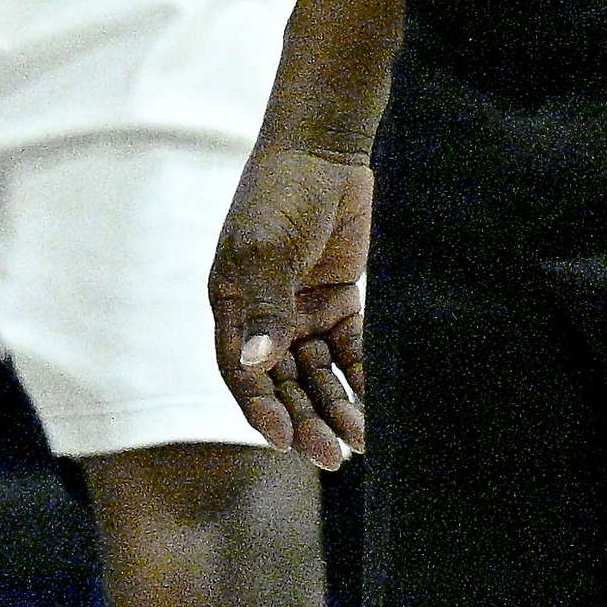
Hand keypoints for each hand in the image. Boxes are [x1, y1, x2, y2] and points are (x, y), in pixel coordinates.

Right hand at [211, 145, 372, 468]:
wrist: (324, 150)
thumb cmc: (280, 195)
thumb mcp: (266, 251)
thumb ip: (265, 309)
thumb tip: (257, 365)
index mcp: (231, 306)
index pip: (242, 372)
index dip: (261, 409)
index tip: (284, 441)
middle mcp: (263, 316)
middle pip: (282, 382)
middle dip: (304, 420)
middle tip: (330, 457)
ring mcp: (302, 310)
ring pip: (318, 374)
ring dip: (335, 406)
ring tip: (358, 441)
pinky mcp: (339, 302)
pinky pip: (350, 350)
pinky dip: (361, 377)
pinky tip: (376, 408)